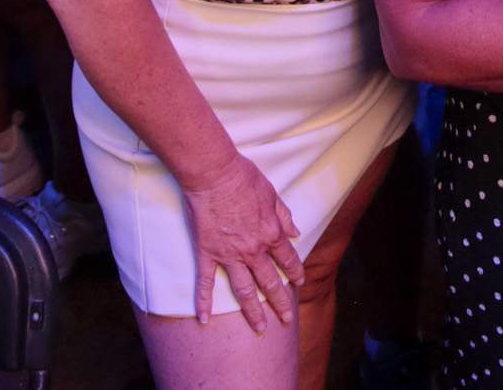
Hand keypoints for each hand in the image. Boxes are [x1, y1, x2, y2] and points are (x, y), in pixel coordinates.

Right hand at [180, 151, 301, 330]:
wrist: (214, 173)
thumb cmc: (244, 178)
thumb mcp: (272, 194)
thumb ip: (284, 216)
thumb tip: (296, 232)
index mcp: (271, 234)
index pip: (287, 259)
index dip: (295, 272)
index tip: (298, 283)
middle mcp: (253, 250)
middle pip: (270, 282)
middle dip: (280, 302)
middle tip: (286, 319)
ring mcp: (229, 254)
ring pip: (244, 290)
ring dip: (252, 311)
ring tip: (259, 328)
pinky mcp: (207, 253)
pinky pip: (205, 282)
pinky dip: (204, 302)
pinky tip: (204, 320)